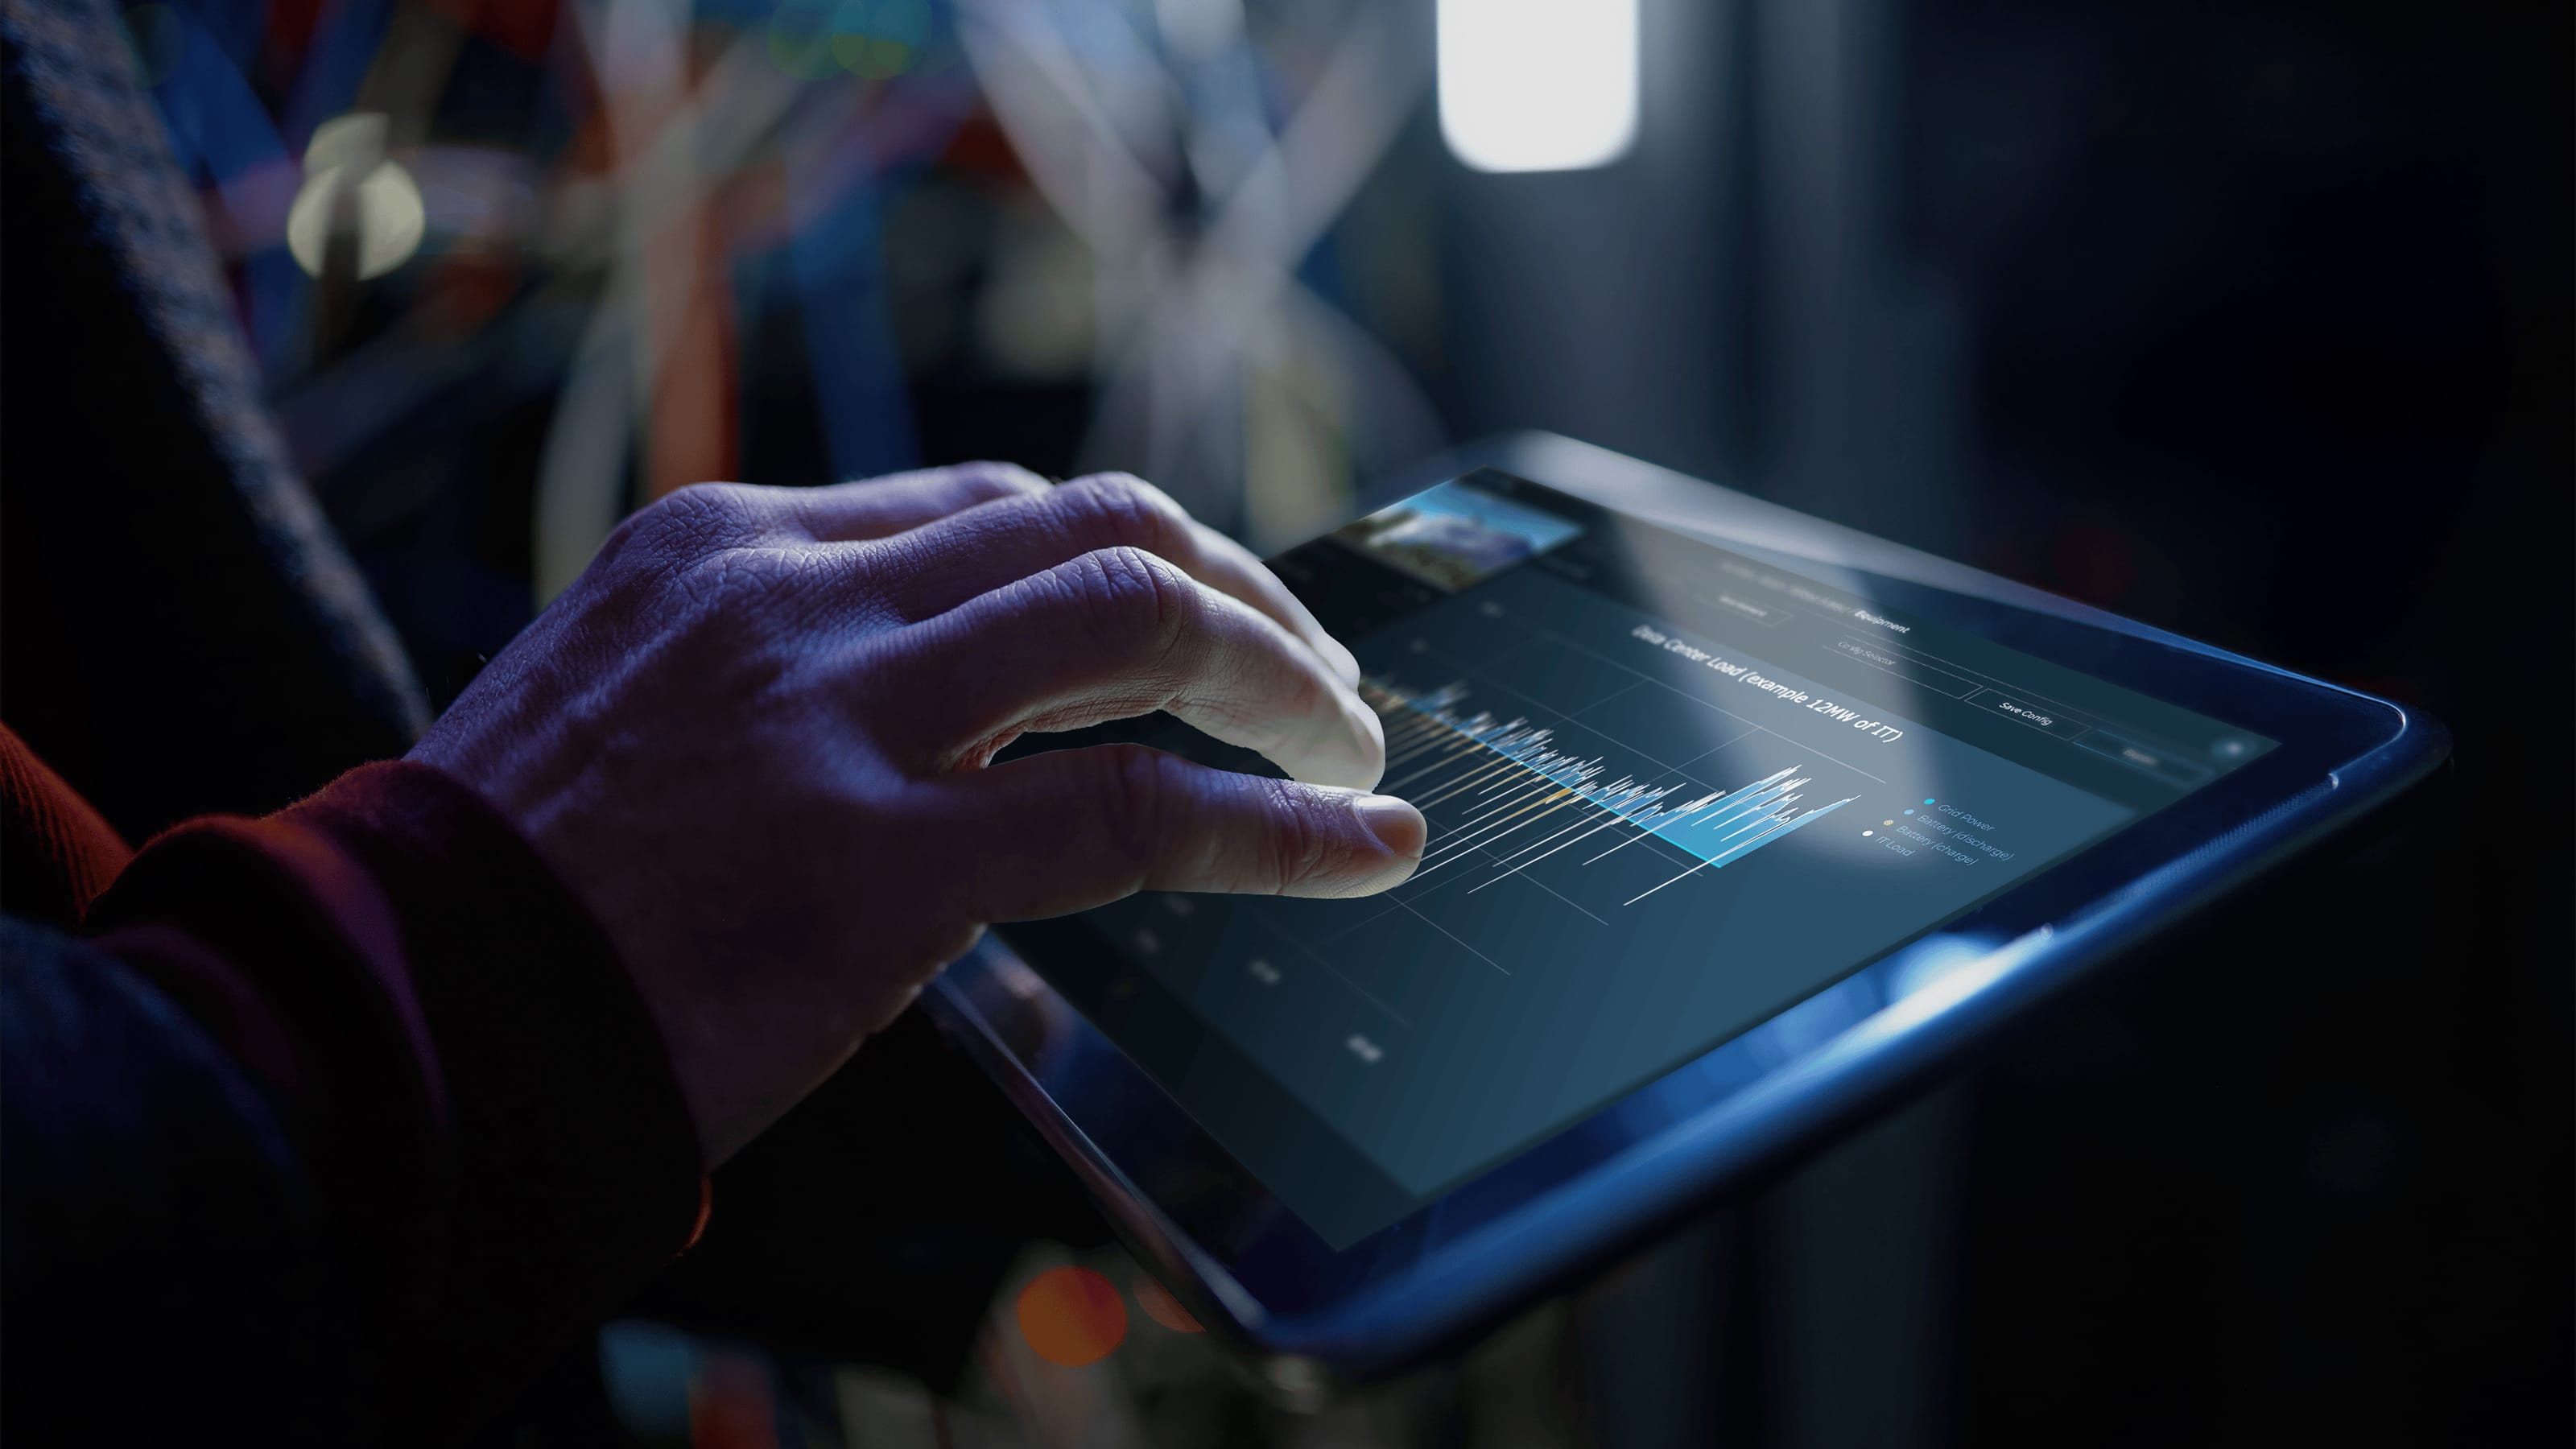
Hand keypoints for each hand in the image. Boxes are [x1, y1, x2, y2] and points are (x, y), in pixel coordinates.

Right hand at [410, 464, 1423, 1162]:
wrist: (401, 1008)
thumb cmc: (517, 883)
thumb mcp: (638, 694)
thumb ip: (787, 658)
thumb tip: (952, 685)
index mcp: (734, 544)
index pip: (998, 502)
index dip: (1135, 554)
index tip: (1201, 615)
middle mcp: (799, 594)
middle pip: (1098, 521)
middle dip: (1239, 589)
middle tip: (1312, 671)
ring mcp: (843, 716)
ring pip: (1141, 620)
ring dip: (1281, 673)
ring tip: (1347, 742)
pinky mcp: (883, 860)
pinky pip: (1137, 808)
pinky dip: (1277, 821)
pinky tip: (1357, 845)